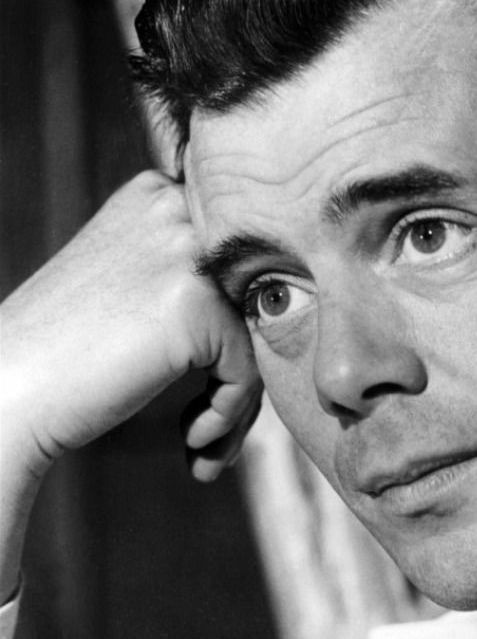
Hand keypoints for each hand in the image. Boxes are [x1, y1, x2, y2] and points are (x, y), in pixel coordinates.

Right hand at [1, 169, 261, 485]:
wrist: (6, 392)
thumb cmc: (65, 354)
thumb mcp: (132, 285)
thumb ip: (195, 276)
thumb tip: (286, 304)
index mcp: (158, 194)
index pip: (241, 263)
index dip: (235, 330)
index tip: (214, 383)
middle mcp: (176, 208)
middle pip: (252, 298)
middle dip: (240, 372)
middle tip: (211, 428)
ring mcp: (188, 252)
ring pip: (257, 337)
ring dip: (236, 404)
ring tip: (204, 444)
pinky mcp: (197, 303)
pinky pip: (247, 370)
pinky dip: (226, 416)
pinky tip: (192, 442)